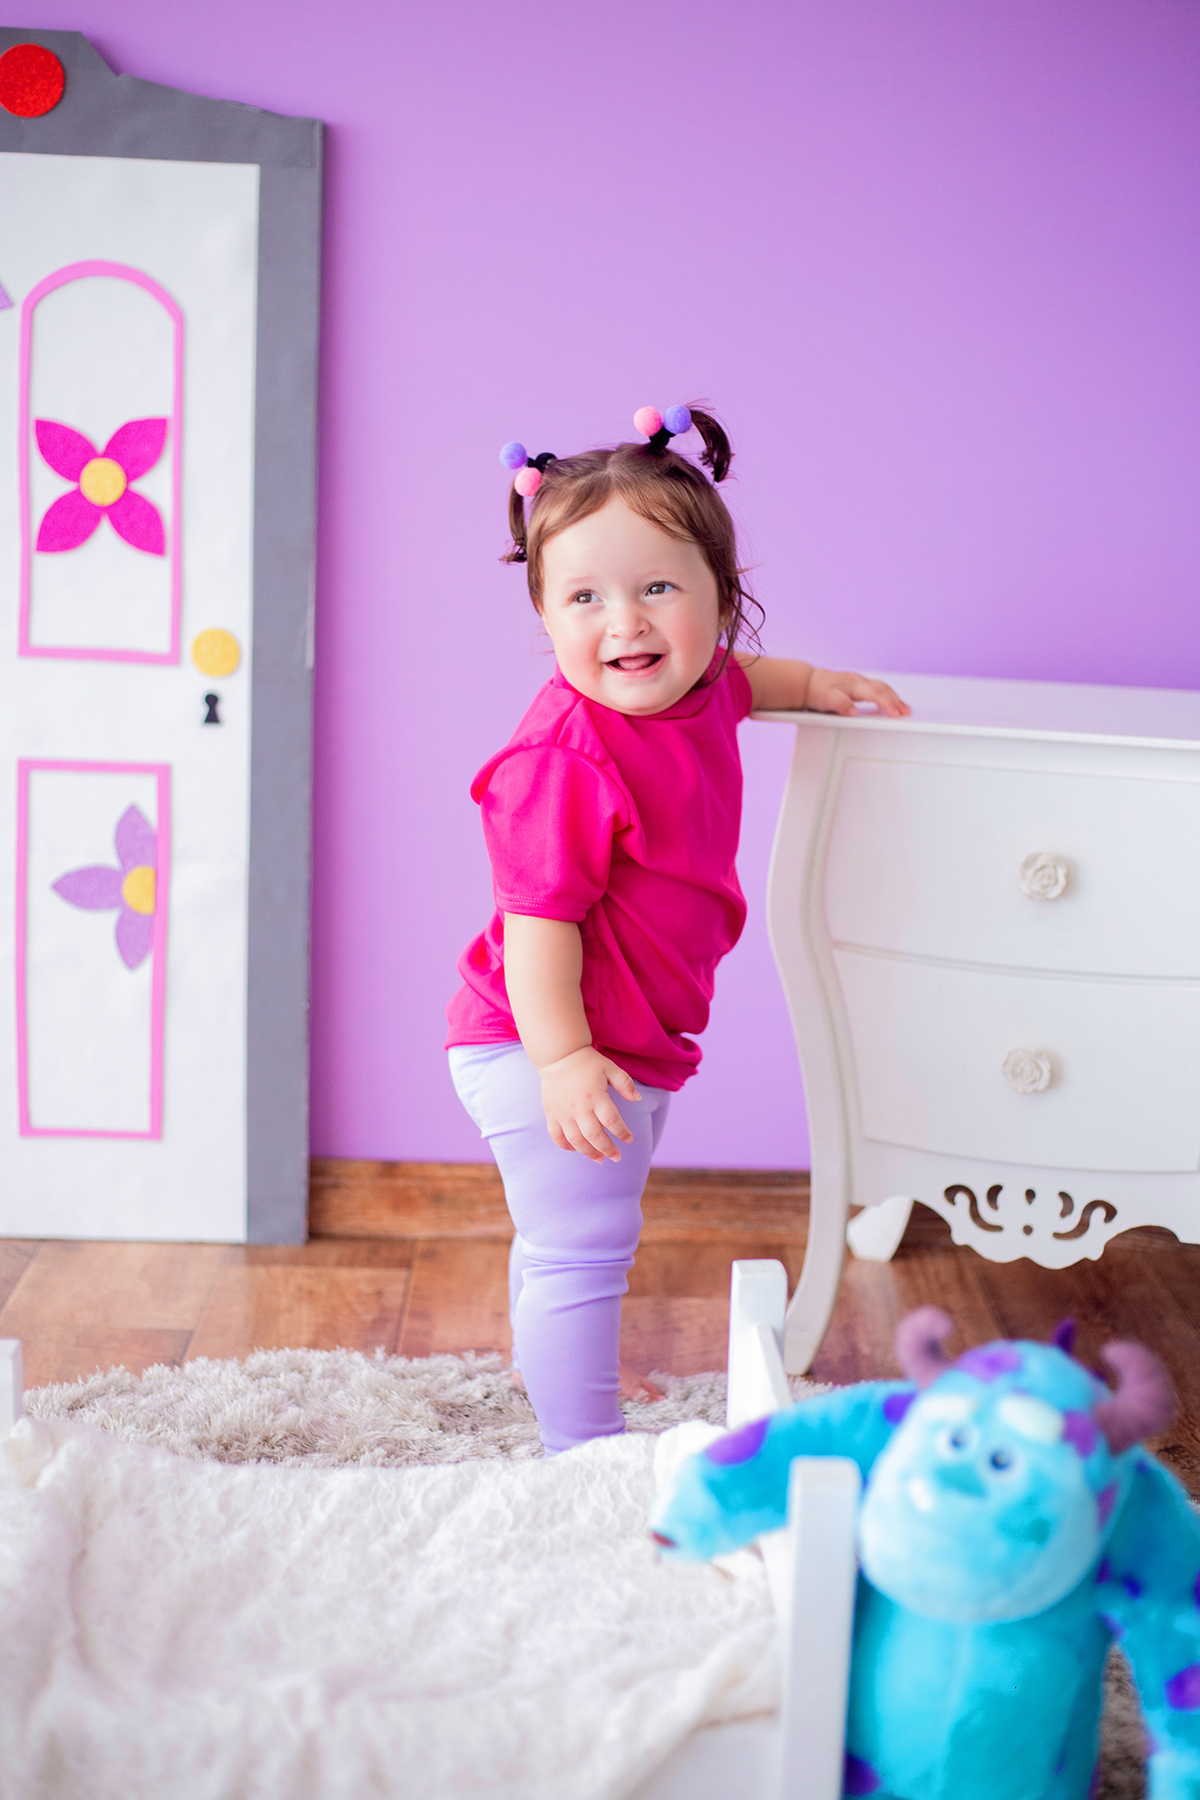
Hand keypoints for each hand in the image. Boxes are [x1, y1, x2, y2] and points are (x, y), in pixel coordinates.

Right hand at [538, 1046, 639, 1161]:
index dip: (622, 1133)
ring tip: (599, 1159)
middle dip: (607, 1149)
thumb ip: (625, 1083)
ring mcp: (563, 1112)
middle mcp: (579, 1107)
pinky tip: (575, 1150)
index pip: (612, 1121)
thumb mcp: (610, 1068)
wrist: (559, 1055)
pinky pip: (556, 1135)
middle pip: (594, 1135)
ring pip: (576, 1140)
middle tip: (617, 1157)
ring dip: (589, 1152)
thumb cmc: (588, 1062)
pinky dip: (565, 1146)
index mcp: (596, 1096)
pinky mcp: (551, 1113)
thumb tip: (638, 1099)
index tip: (629, 1139)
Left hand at [806, 668, 909, 717]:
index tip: (896, 714)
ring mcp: (860, 682)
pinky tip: (891, 703)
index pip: (876, 693)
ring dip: (895, 698)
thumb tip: (854, 712)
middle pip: (883, 689)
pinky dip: (887, 696)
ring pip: (882, 688)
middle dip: (896, 701)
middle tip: (906, 713)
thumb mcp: (826, 699)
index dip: (888, 703)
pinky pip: (878, 689)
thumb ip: (840, 704)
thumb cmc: (818, 691)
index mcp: (854, 684)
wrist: (809, 682)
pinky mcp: (858, 686)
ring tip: (904, 709)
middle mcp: (859, 681)